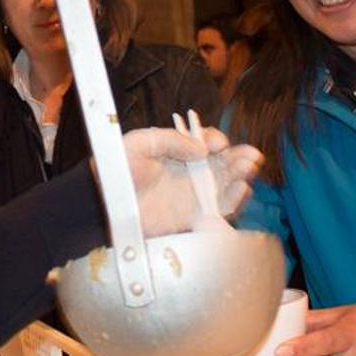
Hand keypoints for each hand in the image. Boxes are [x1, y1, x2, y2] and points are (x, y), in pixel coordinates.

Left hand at [114, 126, 262, 237]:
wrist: (105, 202)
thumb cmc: (119, 168)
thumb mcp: (140, 142)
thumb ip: (171, 139)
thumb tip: (202, 149)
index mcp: (180, 151)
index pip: (208, 143)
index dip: (216, 140)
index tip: (217, 144)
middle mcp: (192, 171)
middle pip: (225, 162)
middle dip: (240, 157)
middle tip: (250, 156)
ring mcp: (195, 194)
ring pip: (228, 184)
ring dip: (242, 176)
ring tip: (249, 169)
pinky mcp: (194, 216)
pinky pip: (220, 209)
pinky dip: (235, 200)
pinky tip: (242, 189)